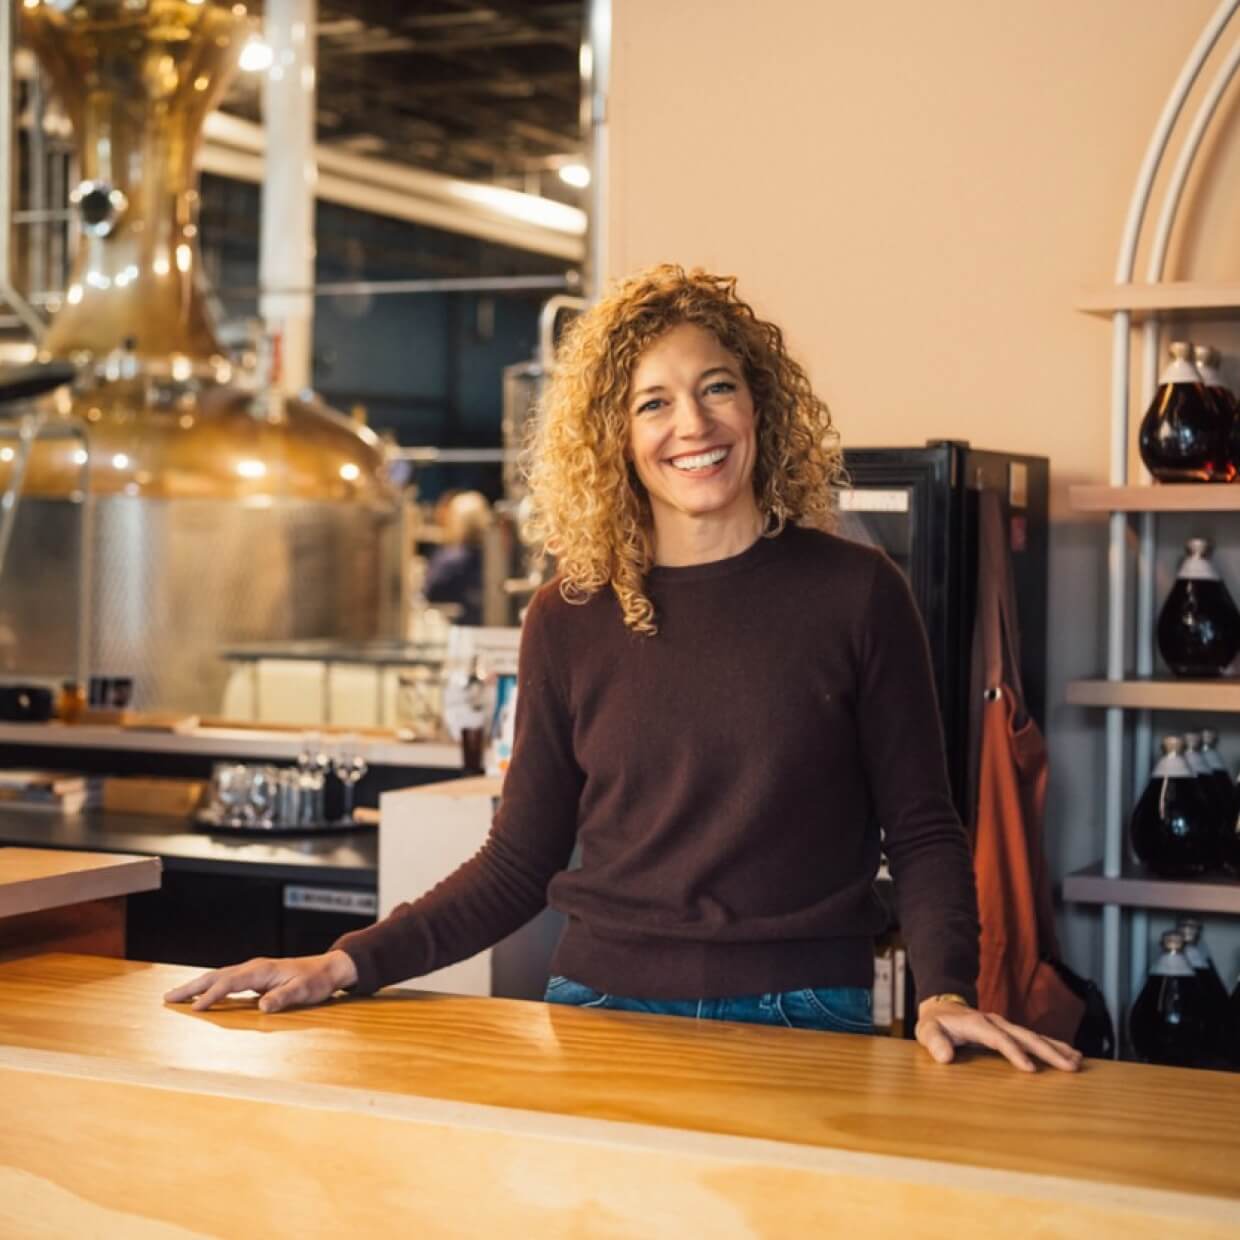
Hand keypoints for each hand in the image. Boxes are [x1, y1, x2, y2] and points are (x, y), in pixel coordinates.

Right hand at [163, 950, 357, 1013]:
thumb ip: (283, 997)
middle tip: (167, 998)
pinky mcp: (255, 976)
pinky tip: (202, 996)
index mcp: (261, 970)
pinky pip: (226, 981)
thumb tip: (263, 1006)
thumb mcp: (303, 991)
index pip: (229, 983)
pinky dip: (210, 987)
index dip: (211, 995)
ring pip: (219, 976)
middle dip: (191, 987)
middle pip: (216, 976)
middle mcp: (254, 967)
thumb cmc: (316, 981)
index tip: (194, 1008)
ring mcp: (253, 971)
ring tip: (176, 996)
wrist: (328, 969)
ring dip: (197, 986)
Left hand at [915, 998, 1082, 1072]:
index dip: (1014, 1053)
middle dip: (1048, 1051)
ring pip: (1034, 1036)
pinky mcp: (1010, 1031)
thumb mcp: (927, 1032)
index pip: (999, 1039)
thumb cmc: (934, 1024)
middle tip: (1070, 1066)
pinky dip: (1052, 1046)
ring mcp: (1004, 1025)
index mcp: (977, 1024)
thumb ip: (934, 1042)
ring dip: (1056, 1048)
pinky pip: (1033, 1038)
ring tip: (1078, 1060)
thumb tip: (944, 1057)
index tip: (1031, 1069)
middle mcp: (995, 1022)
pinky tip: (1070, 1054)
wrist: (941, 1008)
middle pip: (1025, 1036)